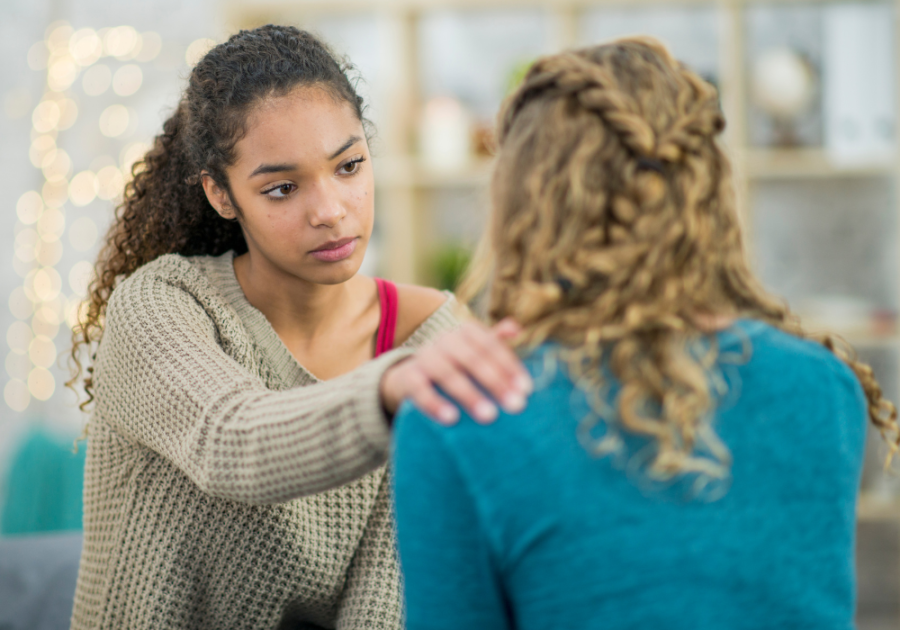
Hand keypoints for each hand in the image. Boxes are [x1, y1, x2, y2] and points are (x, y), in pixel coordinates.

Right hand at [380, 318, 531, 424]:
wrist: (410, 374)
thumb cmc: (454, 363)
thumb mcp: (474, 350)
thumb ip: (494, 341)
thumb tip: (517, 329)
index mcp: (464, 331)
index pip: (490, 346)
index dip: (509, 366)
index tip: (526, 390)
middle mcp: (444, 340)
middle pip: (473, 359)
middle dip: (496, 382)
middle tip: (516, 406)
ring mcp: (424, 357)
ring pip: (447, 374)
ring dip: (469, 395)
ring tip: (489, 416)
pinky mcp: (408, 377)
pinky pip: (420, 390)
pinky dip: (434, 404)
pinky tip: (451, 419)